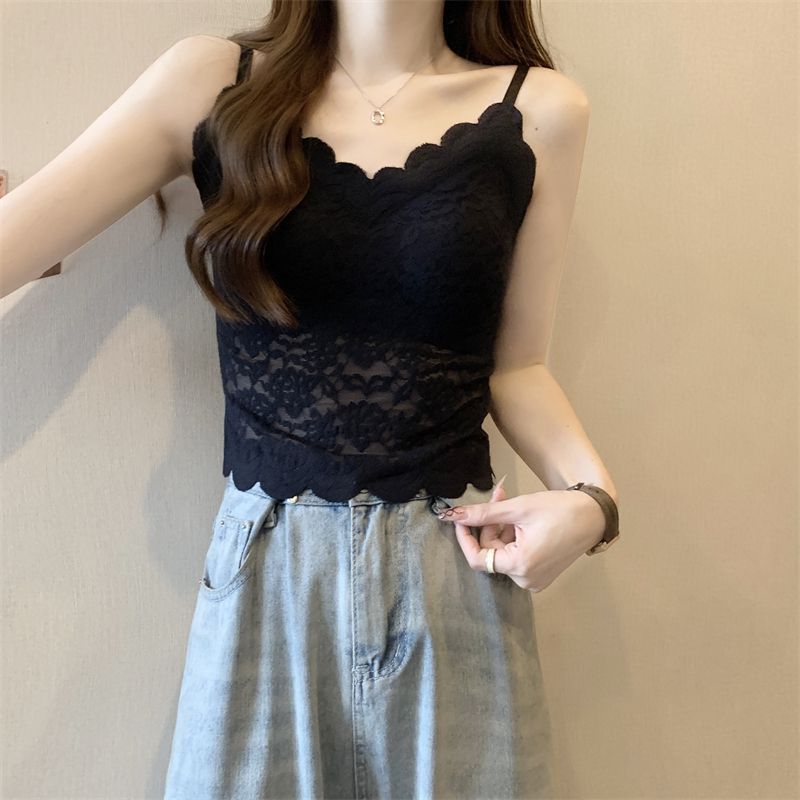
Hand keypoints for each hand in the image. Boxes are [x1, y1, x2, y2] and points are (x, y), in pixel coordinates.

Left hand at [438, 478, 606, 591]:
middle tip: (498, 496)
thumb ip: (483, 514)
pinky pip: (516, 555)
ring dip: (502, 527)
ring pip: (503, 552)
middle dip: (490, 524)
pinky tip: (521, 519)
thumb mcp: (517, 508)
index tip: (462, 517)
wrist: (594, 514)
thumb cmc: (561, 510)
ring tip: (512, 503)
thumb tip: (453, 515)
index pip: (477, 559)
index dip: (465, 537)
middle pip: (491, 552)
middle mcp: (526, 579)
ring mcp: (534, 578)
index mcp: (520, 566)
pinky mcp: (540, 573)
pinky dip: (513, 536)